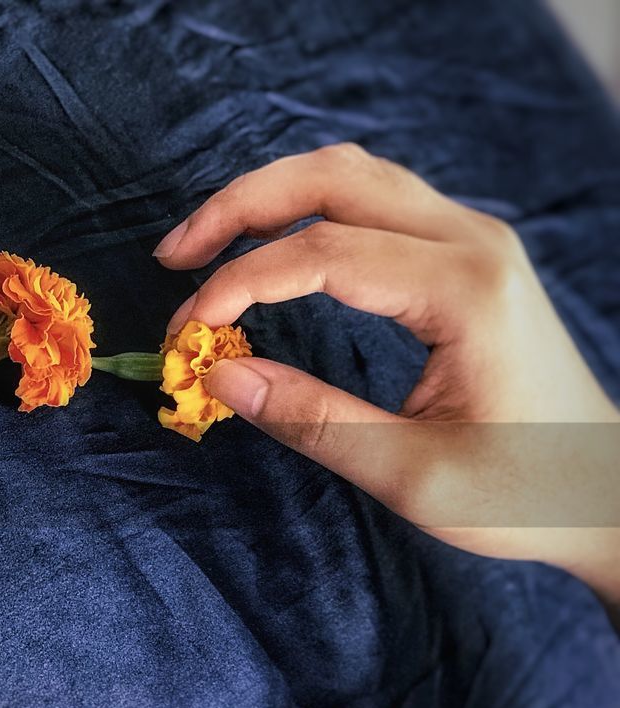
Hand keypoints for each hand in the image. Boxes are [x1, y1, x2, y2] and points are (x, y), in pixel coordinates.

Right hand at [155, 144, 619, 610]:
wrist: (607, 487)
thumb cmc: (523, 490)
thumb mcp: (411, 474)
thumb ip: (312, 420)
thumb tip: (219, 380)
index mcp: (464, 291)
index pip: (321, 253)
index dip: (237, 285)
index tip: (185, 334)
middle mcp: (471, 242)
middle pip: (333, 177)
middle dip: (240, 207)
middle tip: (174, 255)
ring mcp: (472, 238)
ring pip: (352, 174)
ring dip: (270, 198)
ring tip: (205, 245)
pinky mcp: (465, 252)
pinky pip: (374, 199)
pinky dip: (307, 210)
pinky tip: (270, 246)